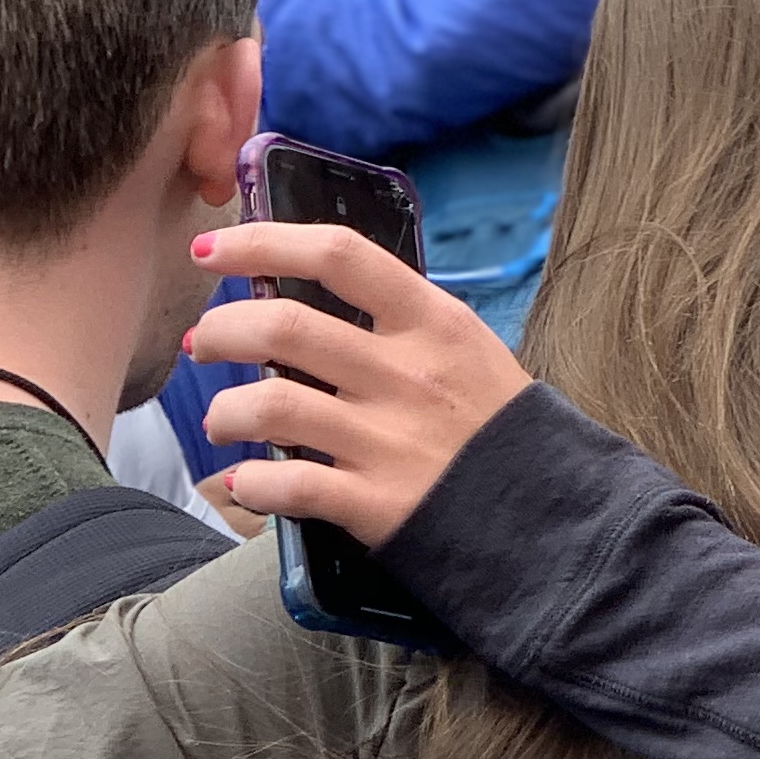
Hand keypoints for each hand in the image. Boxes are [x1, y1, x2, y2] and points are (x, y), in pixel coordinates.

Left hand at [187, 223, 531, 545]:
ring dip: (224, 410)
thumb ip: (399, 321)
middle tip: (203, 343)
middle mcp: (408, 374)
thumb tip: (309, 292)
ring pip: (269, 405)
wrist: (556, 516)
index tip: (212, 249)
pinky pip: (287, 485)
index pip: (338, 254)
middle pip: (284, 327)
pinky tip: (243, 481)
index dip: (263, 242)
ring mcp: (391, 440)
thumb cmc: (498, 427)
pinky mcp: (379, 504)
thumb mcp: (465, 350)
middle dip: (221, 330)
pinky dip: (249, 482)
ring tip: (222, 419)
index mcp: (433, 323)